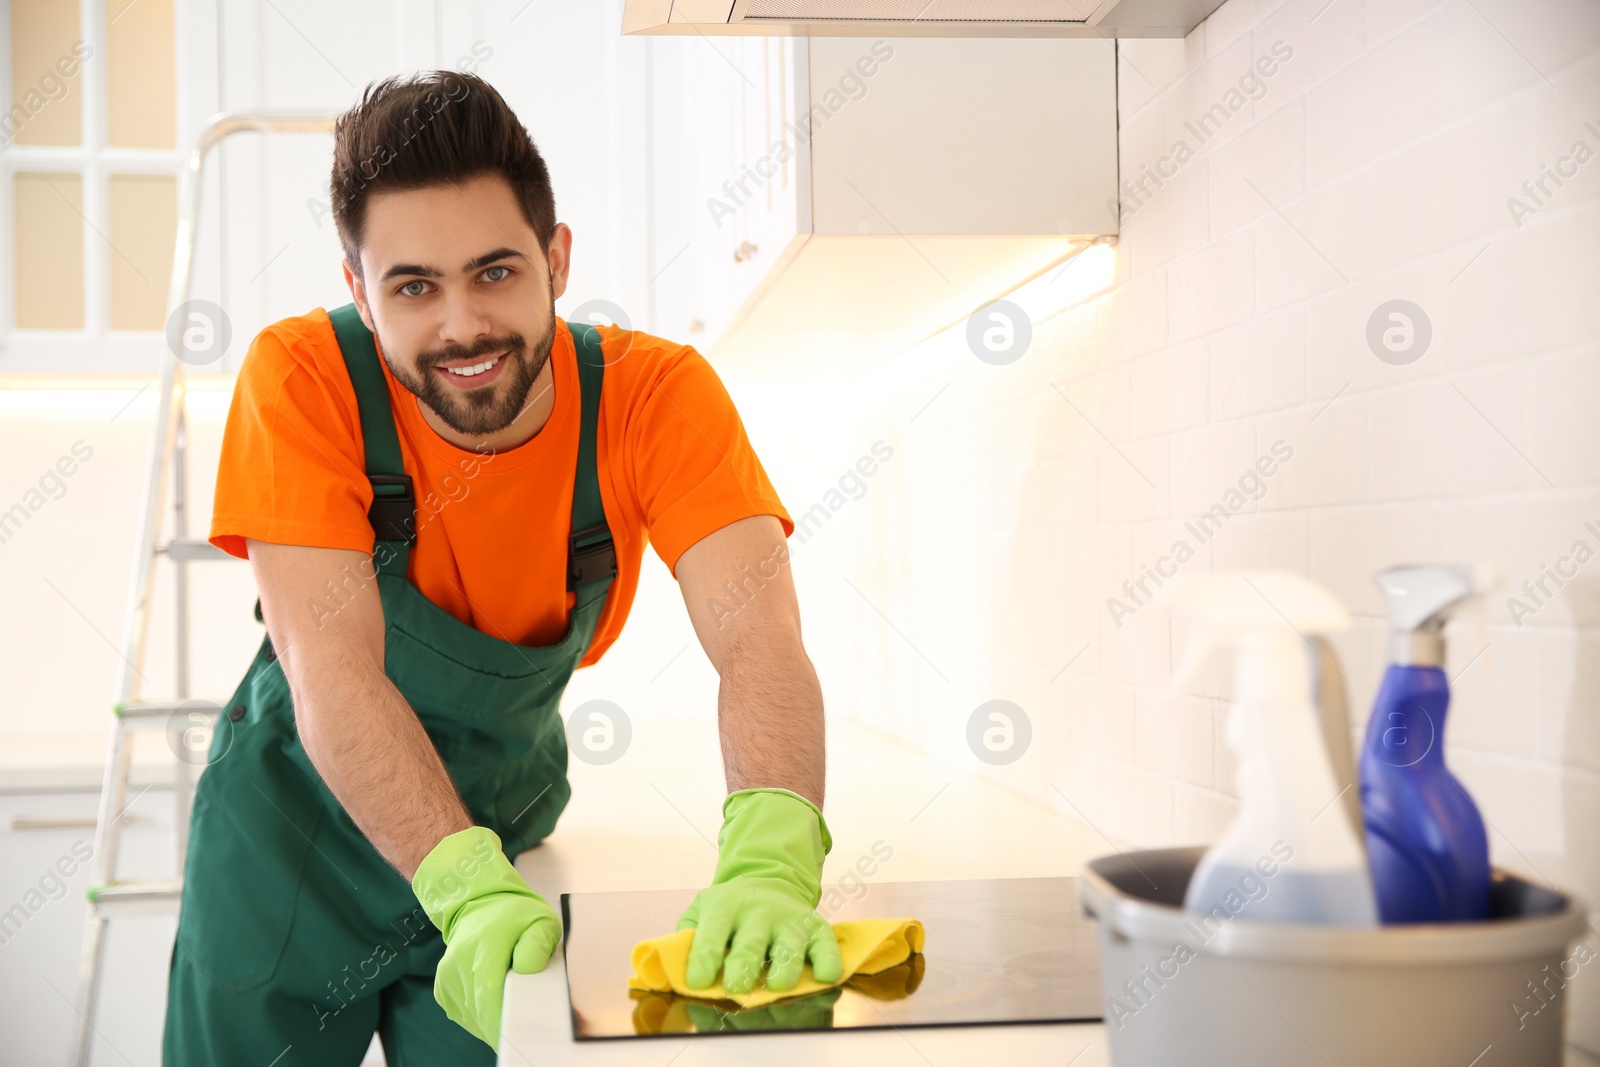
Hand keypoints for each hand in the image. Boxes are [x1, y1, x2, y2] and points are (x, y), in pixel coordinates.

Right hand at [411, 826, 561, 1050]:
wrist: (482, 905)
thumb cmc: (518, 918)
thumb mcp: (541, 921)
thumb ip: (538, 944)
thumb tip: (526, 970)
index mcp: (487, 942)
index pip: (488, 992)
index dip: (505, 1017)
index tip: (524, 1028)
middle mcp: (460, 958)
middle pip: (479, 1009)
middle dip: (503, 1024)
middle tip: (525, 1024)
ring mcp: (447, 973)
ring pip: (470, 1016)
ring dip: (491, 1022)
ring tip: (511, 1009)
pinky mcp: (442, 986)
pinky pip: (461, 1014)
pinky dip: (479, 1018)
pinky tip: (493, 1005)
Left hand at [676, 788, 842, 994]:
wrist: (769, 879)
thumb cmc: (728, 909)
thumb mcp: (701, 911)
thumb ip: (685, 937)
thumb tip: (670, 970)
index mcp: (723, 907)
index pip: (711, 935)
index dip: (703, 959)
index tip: (697, 983)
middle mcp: (757, 911)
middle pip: (750, 942)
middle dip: (743, 965)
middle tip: (737, 988)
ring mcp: (788, 918)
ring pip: (789, 944)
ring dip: (785, 966)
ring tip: (777, 985)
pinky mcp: (815, 926)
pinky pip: (825, 944)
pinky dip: (828, 960)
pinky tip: (824, 976)